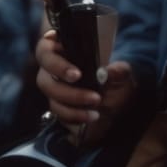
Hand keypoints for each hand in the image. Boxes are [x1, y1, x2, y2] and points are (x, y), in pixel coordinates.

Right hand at [32, 28, 137, 143]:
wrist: (118, 93)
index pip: (45, 51)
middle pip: (44, 81)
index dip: (56, 65)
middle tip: (94, 98)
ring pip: (51, 99)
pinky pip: (57, 113)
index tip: (77, 75)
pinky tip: (89, 117)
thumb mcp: (122, 70)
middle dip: (68, 92)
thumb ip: (118, 70)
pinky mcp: (56, 104)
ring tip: (95, 113)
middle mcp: (51, 67)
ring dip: (72, 109)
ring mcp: (52, 87)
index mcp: (60, 48)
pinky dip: (72, 118)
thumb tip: (108, 74)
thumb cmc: (115, 74)